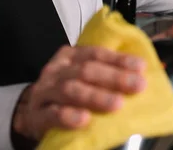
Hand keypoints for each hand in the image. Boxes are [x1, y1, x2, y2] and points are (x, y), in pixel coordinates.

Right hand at [11, 45, 146, 143]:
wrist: (30, 112)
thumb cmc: (65, 94)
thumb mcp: (81, 77)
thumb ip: (105, 74)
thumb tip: (141, 76)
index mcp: (70, 56)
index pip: (96, 54)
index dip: (119, 60)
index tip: (140, 68)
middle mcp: (57, 69)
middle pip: (86, 70)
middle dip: (114, 77)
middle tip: (137, 86)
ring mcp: (45, 91)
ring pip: (70, 89)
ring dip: (96, 96)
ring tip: (116, 104)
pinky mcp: (36, 114)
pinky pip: (52, 113)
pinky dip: (68, 116)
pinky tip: (84, 119)